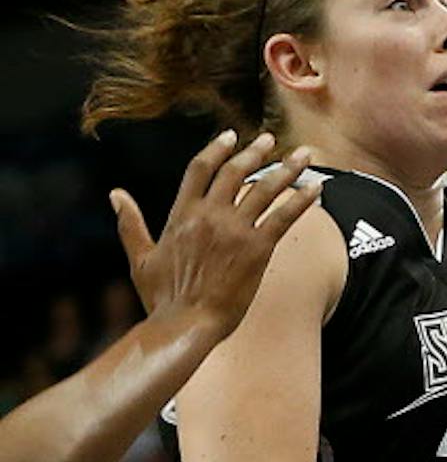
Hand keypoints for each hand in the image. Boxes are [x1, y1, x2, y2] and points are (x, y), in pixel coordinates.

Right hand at [113, 131, 320, 335]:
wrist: (185, 325)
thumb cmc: (162, 298)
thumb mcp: (140, 257)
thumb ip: (130, 222)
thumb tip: (115, 194)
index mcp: (181, 215)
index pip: (200, 169)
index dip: (217, 149)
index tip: (231, 136)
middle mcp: (209, 216)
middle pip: (235, 172)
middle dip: (255, 152)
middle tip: (269, 139)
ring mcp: (235, 231)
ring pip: (265, 189)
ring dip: (288, 169)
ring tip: (304, 155)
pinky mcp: (258, 248)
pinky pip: (285, 216)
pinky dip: (303, 200)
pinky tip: (317, 188)